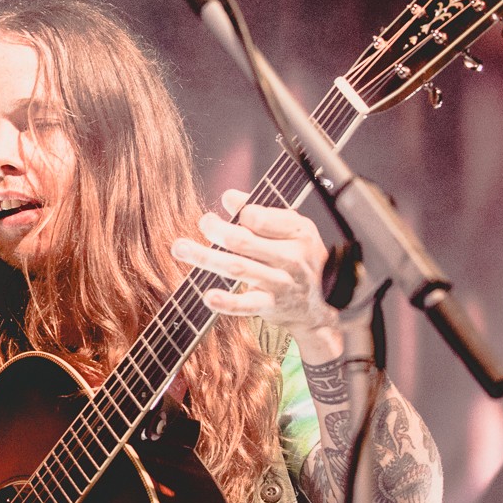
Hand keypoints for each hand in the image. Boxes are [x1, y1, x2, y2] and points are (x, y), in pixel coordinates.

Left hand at [171, 189, 338, 358]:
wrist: (322, 303)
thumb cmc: (302, 257)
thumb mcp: (293, 229)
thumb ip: (262, 211)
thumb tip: (228, 197)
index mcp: (297, 231)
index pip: (261, 218)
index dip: (240, 214)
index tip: (226, 214)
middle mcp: (290, 257)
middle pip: (243, 241)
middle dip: (216, 231)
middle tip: (202, 223)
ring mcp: (280, 283)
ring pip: (238, 268)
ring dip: (206, 257)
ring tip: (180, 248)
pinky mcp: (271, 305)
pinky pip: (246, 305)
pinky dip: (227, 302)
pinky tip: (208, 296)